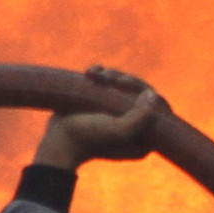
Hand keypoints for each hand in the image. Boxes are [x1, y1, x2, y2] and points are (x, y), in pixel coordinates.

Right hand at [34, 66, 167, 168]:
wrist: (57, 141)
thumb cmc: (88, 138)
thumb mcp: (118, 130)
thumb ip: (141, 117)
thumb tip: (152, 95)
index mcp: (145, 139)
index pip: (155, 107)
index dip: (141, 89)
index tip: (120, 84)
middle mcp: (136, 128)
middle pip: (140, 94)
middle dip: (123, 80)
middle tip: (105, 76)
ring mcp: (118, 116)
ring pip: (125, 87)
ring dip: (110, 75)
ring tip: (92, 74)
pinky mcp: (103, 107)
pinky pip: (110, 86)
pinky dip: (102, 75)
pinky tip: (91, 72)